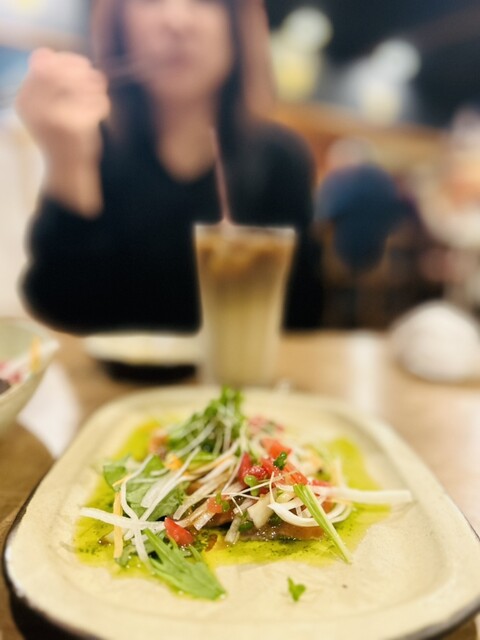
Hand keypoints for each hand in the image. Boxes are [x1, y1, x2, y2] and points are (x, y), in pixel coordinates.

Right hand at [16, 48, 109, 162]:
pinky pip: (95, 103)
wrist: (67, 171)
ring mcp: (53, 118)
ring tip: (101, 92)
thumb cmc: (58, 136)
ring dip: (96, 85)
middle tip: (97, 78)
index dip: (66, 59)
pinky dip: (103, 104)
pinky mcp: (75, 129)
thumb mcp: (42, 109)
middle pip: (63, 70)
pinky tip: (103, 111)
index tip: (82, 66)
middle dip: (84, 70)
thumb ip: (46, 83)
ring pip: (80, 84)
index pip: (42, 62)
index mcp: (24, 100)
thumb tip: (55, 55)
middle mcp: (34, 108)